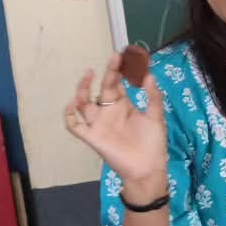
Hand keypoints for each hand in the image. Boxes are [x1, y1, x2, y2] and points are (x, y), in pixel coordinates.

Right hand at [64, 53, 168, 200]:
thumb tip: (149, 75)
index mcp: (124, 106)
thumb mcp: (156, 117)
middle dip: (107, 73)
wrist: (147, 168)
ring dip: (82, 89)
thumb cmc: (153, 143)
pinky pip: (75, 126)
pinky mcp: (92, 137)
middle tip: (114, 59)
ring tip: (89, 75)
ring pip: (83, 103)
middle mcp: (109, 112)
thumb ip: (153, 97)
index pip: (117, 83)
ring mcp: (99, 123)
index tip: (123, 57)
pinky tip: (74, 104)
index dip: (118, 70)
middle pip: (102, 88)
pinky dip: (70, 115)